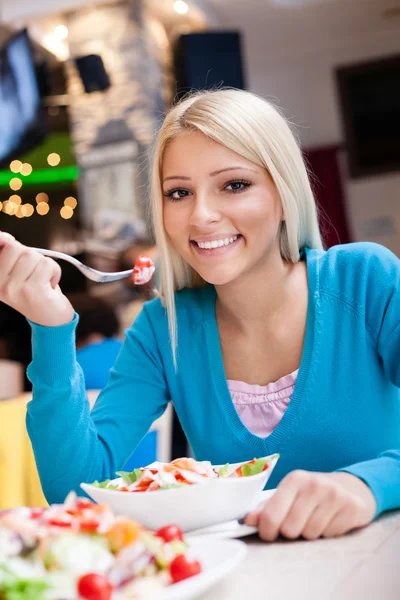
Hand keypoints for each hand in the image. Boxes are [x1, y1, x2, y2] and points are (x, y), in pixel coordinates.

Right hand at [0, 232, 73, 326]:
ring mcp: (14, 289)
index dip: (3, 239)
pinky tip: (50, 285)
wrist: (51, 319)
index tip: (8, 240)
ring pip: (33, 255)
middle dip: (31, 255)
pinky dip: (55, 271)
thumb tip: (5, 237)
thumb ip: (9, 253)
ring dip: (45, 265)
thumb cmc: (36, 289)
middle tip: (35, 272)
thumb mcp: (18, 270)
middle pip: (16, 247)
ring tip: (43, 280)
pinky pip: (47, 265)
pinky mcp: (32, 292)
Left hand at [245, 470, 376, 540]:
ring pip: (310, 535)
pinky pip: (330, 536)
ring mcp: (335, 495)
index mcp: (294, 479)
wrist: (351, 488)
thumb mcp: (289, 495)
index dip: (267, 531)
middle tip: (298, 523)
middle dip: (292, 532)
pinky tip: (331, 520)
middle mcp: (314, 484)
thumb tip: (246, 520)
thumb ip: (267, 508)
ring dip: (310, 533)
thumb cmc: (312, 494)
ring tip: (316, 520)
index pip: (271, 516)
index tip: (270, 533)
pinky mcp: (352, 507)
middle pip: (290, 530)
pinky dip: (328, 534)